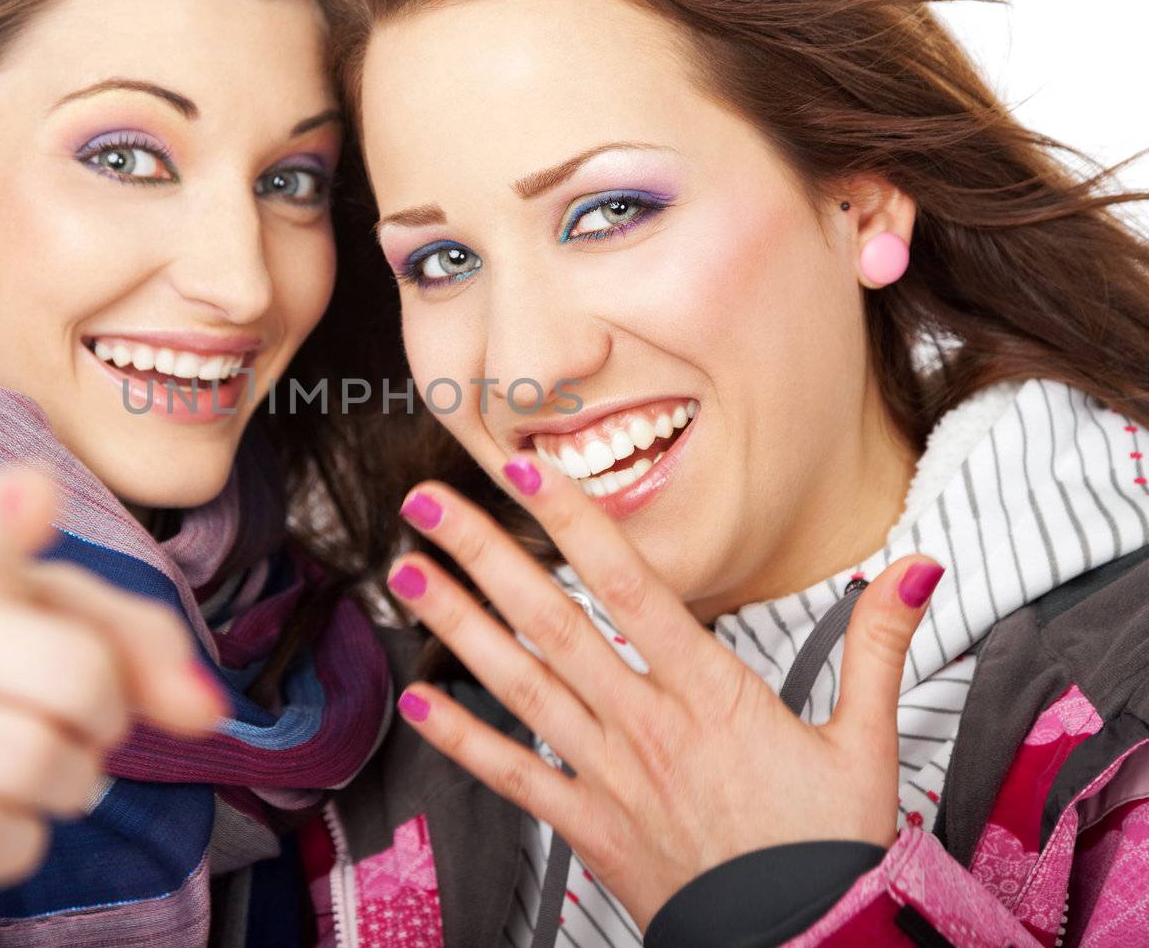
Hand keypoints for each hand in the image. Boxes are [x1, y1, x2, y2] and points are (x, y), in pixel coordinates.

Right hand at [0, 465, 226, 919]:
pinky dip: (22, 839)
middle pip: (73, 678)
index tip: (36, 496)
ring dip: (73, 783)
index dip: (11, 511)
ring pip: (38, 767)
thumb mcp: (29, 611)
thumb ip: (134, 638)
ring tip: (44, 765)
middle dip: (108, 714)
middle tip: (86, 719)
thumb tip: (208, 710)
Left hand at [387, 454, 940, 931]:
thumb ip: (876, 647)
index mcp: (713, 694)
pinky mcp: (590, 827)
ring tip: (407, 574)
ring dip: (458, 627)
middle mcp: (648, 725)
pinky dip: (462, 739)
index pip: (634, 586)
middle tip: (428, 502)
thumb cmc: (829, 850)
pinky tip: (418, 702)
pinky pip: (514, 777)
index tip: (528, 470)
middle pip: (554, 622)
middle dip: (486, 555)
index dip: (577, 522)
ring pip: (521, 686)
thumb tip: (914, 568)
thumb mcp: (868, 744)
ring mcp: (611, 776)